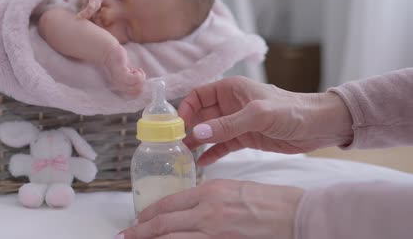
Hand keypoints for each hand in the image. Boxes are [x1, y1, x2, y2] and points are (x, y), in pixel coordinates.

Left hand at [118, 179, 302, 238]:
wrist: (297, 215)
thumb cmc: (271, 202)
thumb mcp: (234, 190)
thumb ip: (208, 199)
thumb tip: (188, 211)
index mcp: (210, 191)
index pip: (168, 204)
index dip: (148, 215)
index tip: (137, 221)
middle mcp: (207, 211)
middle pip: (163, 224)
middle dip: (140, 232)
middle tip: (125, 237)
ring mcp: (214, 231)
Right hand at [178, 76, 353, 165]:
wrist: (320, 126)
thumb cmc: (292, 111)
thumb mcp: (257, 115)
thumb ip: (227, 125)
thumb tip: (196, 133)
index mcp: (231, 89)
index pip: (198, 95)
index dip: (186, 108)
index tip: (178, 125)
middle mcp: (230, 104)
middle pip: (200, 114)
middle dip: (188, 127)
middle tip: (175, 144)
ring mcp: (237, 123)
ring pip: (209, 132)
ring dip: (197, 142)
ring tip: (183, 156)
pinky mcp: (245, 139)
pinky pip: (222, 146)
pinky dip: (212, 153)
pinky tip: (202, 163)